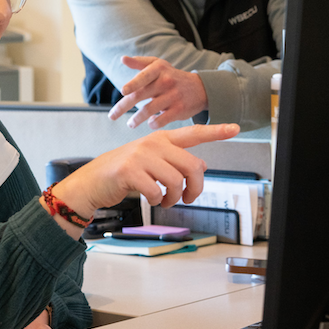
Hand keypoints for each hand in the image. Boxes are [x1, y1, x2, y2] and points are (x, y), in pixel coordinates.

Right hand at [50, 123, 239, 229]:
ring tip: (166, 200)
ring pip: (177, 181)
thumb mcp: (151, 162)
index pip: (194, 133)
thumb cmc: (124, 173)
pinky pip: (157, 191)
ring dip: (174, 198)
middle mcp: (153, 143)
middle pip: (193, 166)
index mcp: (161, 139)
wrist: (92, 181)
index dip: (216, 132)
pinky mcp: (131, 170)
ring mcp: (141, 155)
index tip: (236, 128)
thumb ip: (175, 161)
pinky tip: (149, 197)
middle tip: (187, 198)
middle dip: (195, 188)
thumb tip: (201, 166)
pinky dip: (157, 200)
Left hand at [108, 56, 208, 128]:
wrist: (199, 88)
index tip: (123, 91)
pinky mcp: (179, 110)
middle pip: (140, 95)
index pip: (143, 76)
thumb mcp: (158, 65)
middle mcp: (166, 81)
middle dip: (123, 107)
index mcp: (158, 69)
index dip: (133, 84)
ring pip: (149, 110)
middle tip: (112, 116)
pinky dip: (153, 123)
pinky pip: (161, 120)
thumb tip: (122, 58)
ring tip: (130, 124)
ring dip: (136, 119)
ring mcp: (173, 96)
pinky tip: (150, 123)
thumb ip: (139, 63)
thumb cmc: (171, 76)